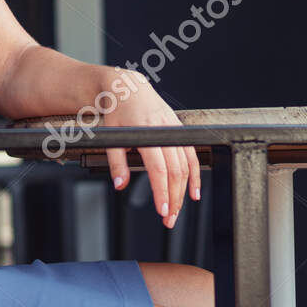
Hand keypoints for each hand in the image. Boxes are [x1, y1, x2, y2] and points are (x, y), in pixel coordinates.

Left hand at [101, 72, 201, 227]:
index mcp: (146, 134)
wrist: (127, 87)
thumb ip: (117, 162)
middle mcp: (164, 132)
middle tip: (169, 219)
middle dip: (174, 198)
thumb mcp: (111, 135)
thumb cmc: (117, 110)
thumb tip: (120, 184)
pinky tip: (194, 192)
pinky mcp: (179, 130)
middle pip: (176, 172)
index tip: (162, 210)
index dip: (162, 192)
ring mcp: (174, 131)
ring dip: (184, 191)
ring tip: (177, 211)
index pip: (159, 170)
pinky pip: (192, 156)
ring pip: (186, 166)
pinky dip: (195, 175)